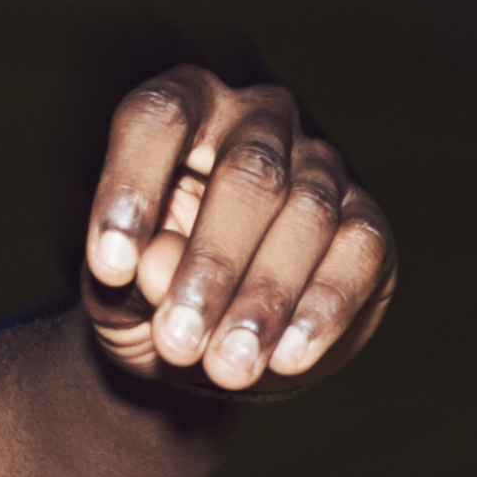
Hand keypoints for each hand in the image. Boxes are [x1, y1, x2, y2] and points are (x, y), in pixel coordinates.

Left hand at [80, 68, 396, 397]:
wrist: (210, 342)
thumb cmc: (150, 294)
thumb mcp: (117, 294)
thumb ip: (128, 279)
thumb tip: (156, 268)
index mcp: (185, 110)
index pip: (159, 117)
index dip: (132, 186)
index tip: (110, 269)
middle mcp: (258, 120)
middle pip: (247, 172)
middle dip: (212, 265)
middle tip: (178, 342)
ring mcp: (321, 165)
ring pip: (307, 214)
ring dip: (266, 298)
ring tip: (229, 366)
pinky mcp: (366, 221)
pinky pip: (358, 250)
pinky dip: (323, 308)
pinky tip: (288, 357)